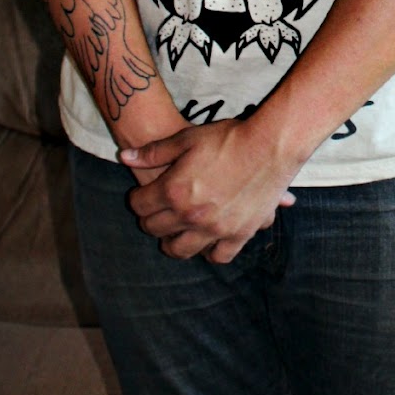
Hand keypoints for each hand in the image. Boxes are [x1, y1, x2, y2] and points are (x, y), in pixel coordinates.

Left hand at [122, 119, 297, 263]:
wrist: (270, 145)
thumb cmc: (228, 138)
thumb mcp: (187, 138)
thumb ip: (154, 152)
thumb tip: (124, 157)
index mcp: (173, 190)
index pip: (139, 205)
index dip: (138, 198)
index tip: (143, 194)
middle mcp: (190, 215)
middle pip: (155, 229)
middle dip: (151, 219)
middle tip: (158, 211)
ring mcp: (215, 228)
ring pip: (180, 250)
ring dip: (172, 242)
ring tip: (176, 232)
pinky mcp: (239, 234)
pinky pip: (218, 256)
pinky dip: (209, 252)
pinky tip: (207, 241)